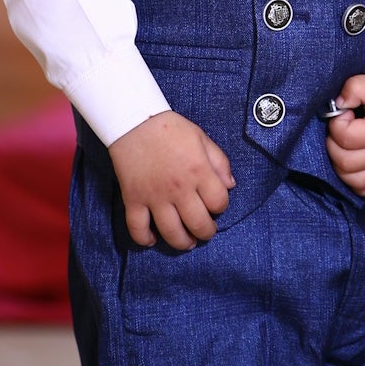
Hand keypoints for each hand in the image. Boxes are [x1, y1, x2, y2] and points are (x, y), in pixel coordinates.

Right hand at [108, 111, 234, 250]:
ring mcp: (155, 196)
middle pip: (198, 224)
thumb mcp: (202, 138)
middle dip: (206, 232)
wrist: (134, 122)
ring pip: (172, 233)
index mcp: (199, 171)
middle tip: (205, 231)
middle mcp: (179, 188)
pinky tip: (153, 239)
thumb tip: (230, 185)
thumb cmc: (171, 129)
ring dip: (183, 243)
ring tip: (187, 242)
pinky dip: (145, 239)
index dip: (221, 207)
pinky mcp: (133, 200)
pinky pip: (138, 229)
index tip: (216, 205)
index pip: (219, 202)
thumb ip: (219, 162)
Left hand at [325, 71, 364, 197]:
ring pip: (352, 180)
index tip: (346, 109)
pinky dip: (355, 181)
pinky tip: (354, 163)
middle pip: (344, 162)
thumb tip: (336, 104)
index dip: (336, 120)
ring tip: (346, 142)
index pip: (345, 137)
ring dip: (340, 163)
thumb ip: (355, 88)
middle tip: (344, 124)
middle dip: (334, 141)